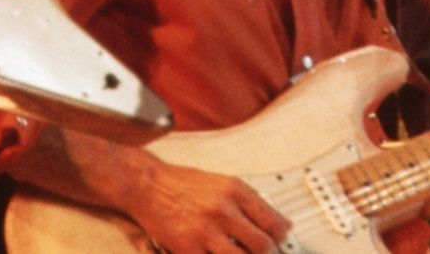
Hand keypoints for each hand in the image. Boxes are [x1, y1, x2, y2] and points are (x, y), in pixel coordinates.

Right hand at [124, 159, 289, 253]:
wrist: (147, 185)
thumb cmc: (183, 184)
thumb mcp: (222, 183)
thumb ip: (250, 202)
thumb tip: (279, 223)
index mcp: (235, 190)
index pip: (273, 221)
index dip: (281, 237)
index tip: (281, 241)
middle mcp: (223, 209)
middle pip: (262, 245)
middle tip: (264, 253)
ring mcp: (206, 231)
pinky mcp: (189, 249)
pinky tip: (218, 253)